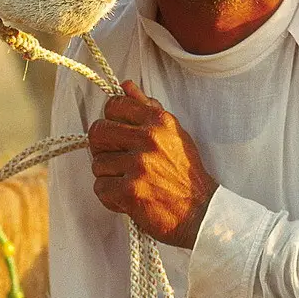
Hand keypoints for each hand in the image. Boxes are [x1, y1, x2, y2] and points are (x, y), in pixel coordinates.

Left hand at [87, 80, 218, 248]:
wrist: (201, 212)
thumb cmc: (185, 173)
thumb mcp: (173, 133)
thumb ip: (147, 107)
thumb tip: (125, 85)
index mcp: (158, 121)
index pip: (114, 105)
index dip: (110, 120)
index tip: (117, 133)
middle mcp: (149, 139)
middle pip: (98, 132)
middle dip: (102, 148)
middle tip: (116, 159)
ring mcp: (139, 165)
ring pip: (97, 162)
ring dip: (108, 175)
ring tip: (128, 181)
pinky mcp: (130, 191)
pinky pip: (100, 187)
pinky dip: (110, 196)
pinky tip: (127, 197)